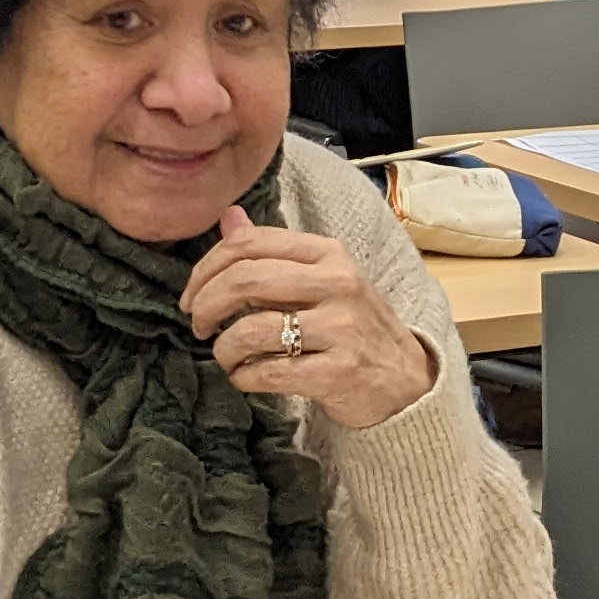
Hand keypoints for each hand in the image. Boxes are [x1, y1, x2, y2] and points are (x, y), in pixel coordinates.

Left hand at [184, 213, 438, 429]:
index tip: (193, 295)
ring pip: (251, 330)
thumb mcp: (322, 279)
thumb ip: (273, 251)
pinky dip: (243, 377)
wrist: (405, 381)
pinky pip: (268, 372)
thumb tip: (229, 216)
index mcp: (328, 253)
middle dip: (207, 305)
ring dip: (224, 349)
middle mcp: (336, 283)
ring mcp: (340, 328)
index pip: (249, 243)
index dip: (206, 268)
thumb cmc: (354, 327)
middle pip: (244, 280)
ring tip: (227, 358)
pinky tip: (246, 377)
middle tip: (199, 326)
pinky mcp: (337, 371)